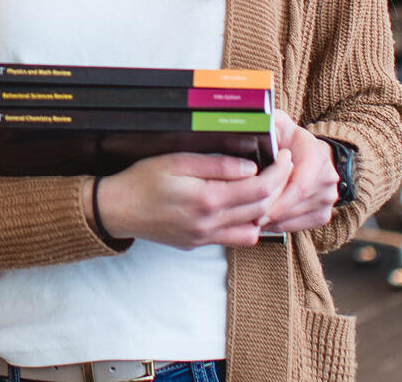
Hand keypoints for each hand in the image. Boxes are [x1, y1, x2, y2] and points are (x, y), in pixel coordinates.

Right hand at [94, 150, 293, 249]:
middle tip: (282, 168)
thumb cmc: (141, 180)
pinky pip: (236, 239)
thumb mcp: (175, 161)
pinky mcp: (200, 243)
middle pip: (263, 209)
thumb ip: (215, 165)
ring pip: (255, 229)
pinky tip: (241, 206)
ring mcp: (206, 237)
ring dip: (266, 209)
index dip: (279, 172)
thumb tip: (249, 167)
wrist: (116, 210)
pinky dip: (248, 223)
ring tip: (263, 187)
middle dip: (279, 187)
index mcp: (207, 199)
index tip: (285, 157)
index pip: (259, 189)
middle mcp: (211, 223)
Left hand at [257, 109, 342, 233]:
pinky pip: (299, 225)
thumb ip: (266, 124)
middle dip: (267, 209)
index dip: (276, 196)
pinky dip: (278, 225)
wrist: (310, 152)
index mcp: (316, 155)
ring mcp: (328, 198)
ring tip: (247, 215)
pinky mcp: (323, 213)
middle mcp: (327, 177)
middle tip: (243, 212)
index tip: (253, 201)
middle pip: (294, 203)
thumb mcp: (277, 123)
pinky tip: (262, 219)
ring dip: (270, 219)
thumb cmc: (285, 137)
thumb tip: (250, 129)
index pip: (299, 185)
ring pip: (294, 216)